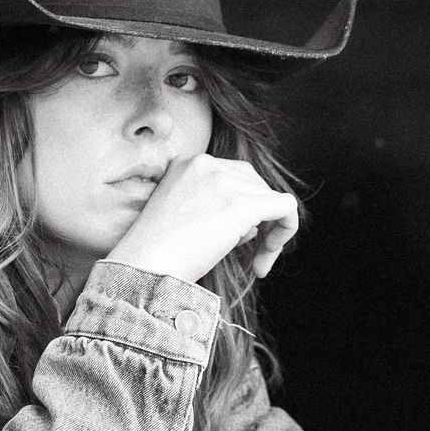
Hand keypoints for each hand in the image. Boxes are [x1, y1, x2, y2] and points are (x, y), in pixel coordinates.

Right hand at [105, 153, 297, 282]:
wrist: (143, 267)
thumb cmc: (156, 254)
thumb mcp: (181, 215)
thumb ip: (212, 205)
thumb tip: (254, 221)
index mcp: (187, 163)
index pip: (233, 175)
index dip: (242, 206)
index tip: (235, 238)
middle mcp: (207, 164)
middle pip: (255, 183)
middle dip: (259, 218)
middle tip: (250, 254)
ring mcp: (224, 182)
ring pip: (272, 198)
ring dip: (269, 232)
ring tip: (253, 261)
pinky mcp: (241, 205)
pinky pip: (285, 208)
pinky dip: (286, 229)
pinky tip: (266, 258)